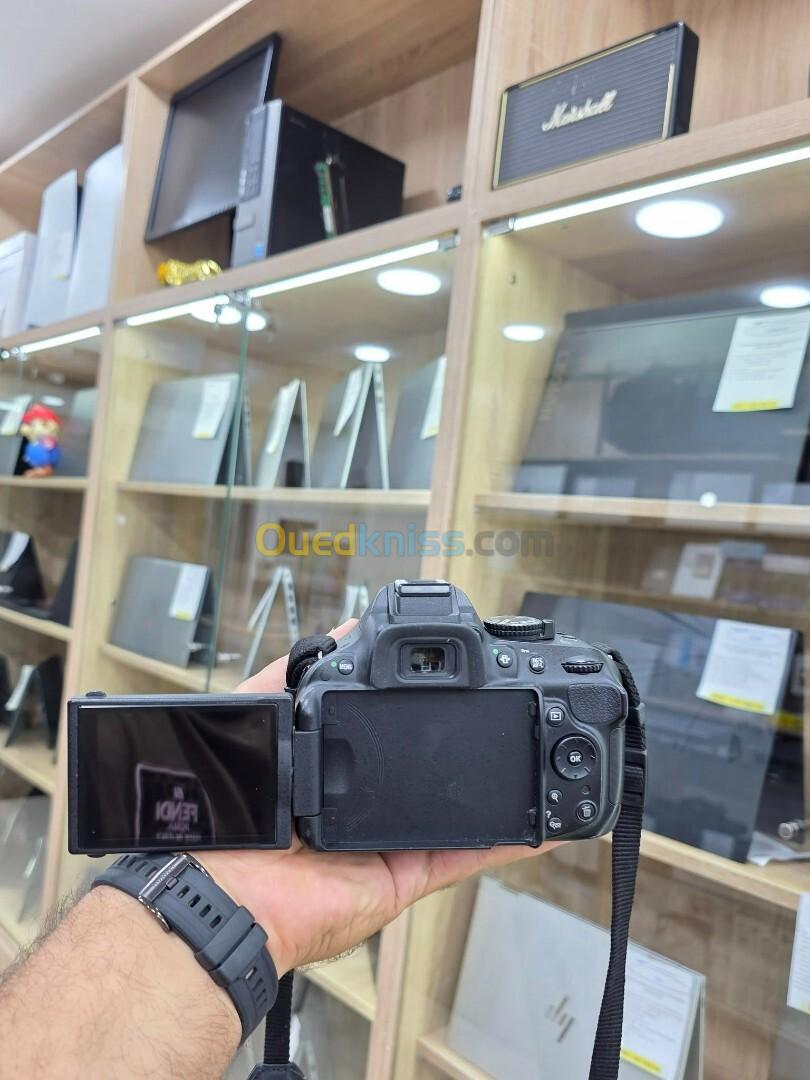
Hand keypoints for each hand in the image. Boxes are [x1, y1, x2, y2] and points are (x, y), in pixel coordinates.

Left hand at [199, 622, 557, 974]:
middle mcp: (364, 806)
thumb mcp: (256, 718)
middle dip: (464, 755)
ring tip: (537, 767)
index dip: (418, 718)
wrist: (225, 887)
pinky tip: (538, 824)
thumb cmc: (230, 808)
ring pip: (456, 815)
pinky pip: (462, 857)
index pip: (386, 737)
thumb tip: (340, 631)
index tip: (454, 690)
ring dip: (494, 796)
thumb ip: (293, 673)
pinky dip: (504, 843)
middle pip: (426, 776)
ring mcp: (388, 843)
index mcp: (330, 771)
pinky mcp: (405, 876)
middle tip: (507, 724)